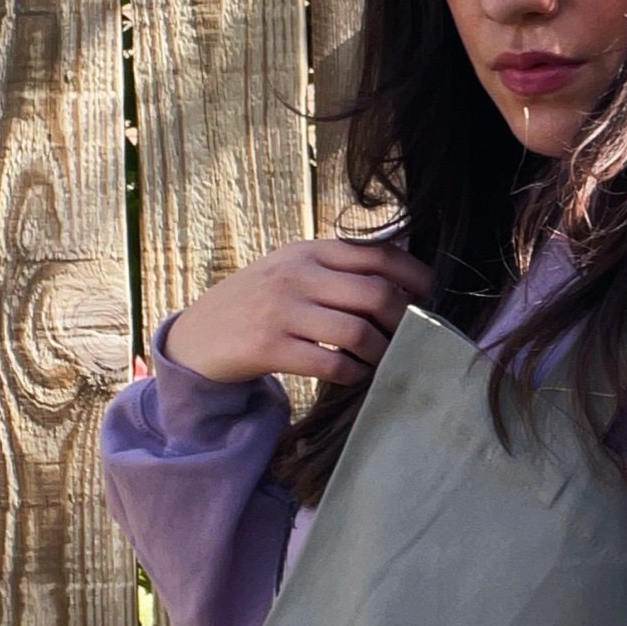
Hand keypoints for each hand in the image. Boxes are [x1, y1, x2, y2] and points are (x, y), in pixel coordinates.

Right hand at [162, 236, 434, 387]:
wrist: (196, 336)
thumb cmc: (256, 303)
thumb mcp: (290, 270)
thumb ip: (335, 268)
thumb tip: (401, 278)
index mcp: (308, 251)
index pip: (376, 254)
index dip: (413, 274)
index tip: (430, 294)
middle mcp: (296, 275)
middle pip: (376, 294)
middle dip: (403, 320)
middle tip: (410, 337)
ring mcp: (280, 310)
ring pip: (357, 331)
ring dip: (381, 352)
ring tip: (383, 360)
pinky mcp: (267, 347)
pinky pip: (330, 363)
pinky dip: (353, 372)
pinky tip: (355, 375)